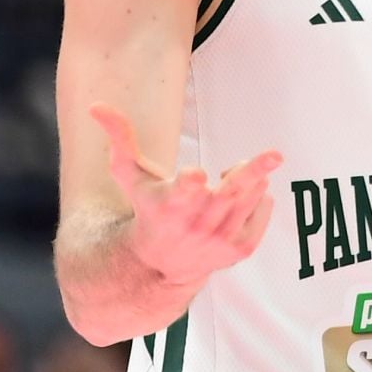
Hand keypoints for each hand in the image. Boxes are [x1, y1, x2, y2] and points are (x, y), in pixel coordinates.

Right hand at [89, 103, 281, 287]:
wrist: (160, 265)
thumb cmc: (146, 209)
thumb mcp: (130, 176)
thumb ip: (119, 138)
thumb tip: (96, 105)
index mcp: (169, 204)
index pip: (183, 191)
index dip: (190, 183)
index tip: (197, 174)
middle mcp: (197, 224)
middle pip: (230, 193)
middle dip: (252, 172)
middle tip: (275, 154)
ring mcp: (220, 239)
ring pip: (249, 197)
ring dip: (250, 177)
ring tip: (230, 175)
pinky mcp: (240, 249)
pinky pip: (262, 210)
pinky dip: (259, 197)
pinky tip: (242, 197)